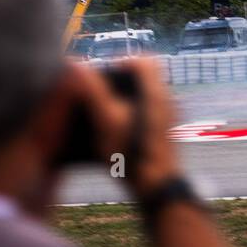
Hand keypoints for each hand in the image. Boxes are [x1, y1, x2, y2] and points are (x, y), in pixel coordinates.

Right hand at [66, 58, 180, 195]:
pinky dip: (132, 116)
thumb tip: (77, 65)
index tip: (105, 76)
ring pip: (145, 97)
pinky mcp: (165, 133)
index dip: (122, 62)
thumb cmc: (130, 154)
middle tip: (100, 97)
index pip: (144, 60)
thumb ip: (93, 91)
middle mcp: (167, 101)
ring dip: (124, 101)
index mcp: (155, 92)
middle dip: (120, 83)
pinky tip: (116, 134)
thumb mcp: (106, 121)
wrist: (156, 186)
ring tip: (104, 116)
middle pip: (144, 78)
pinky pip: (148, 114)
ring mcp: (169, 118)